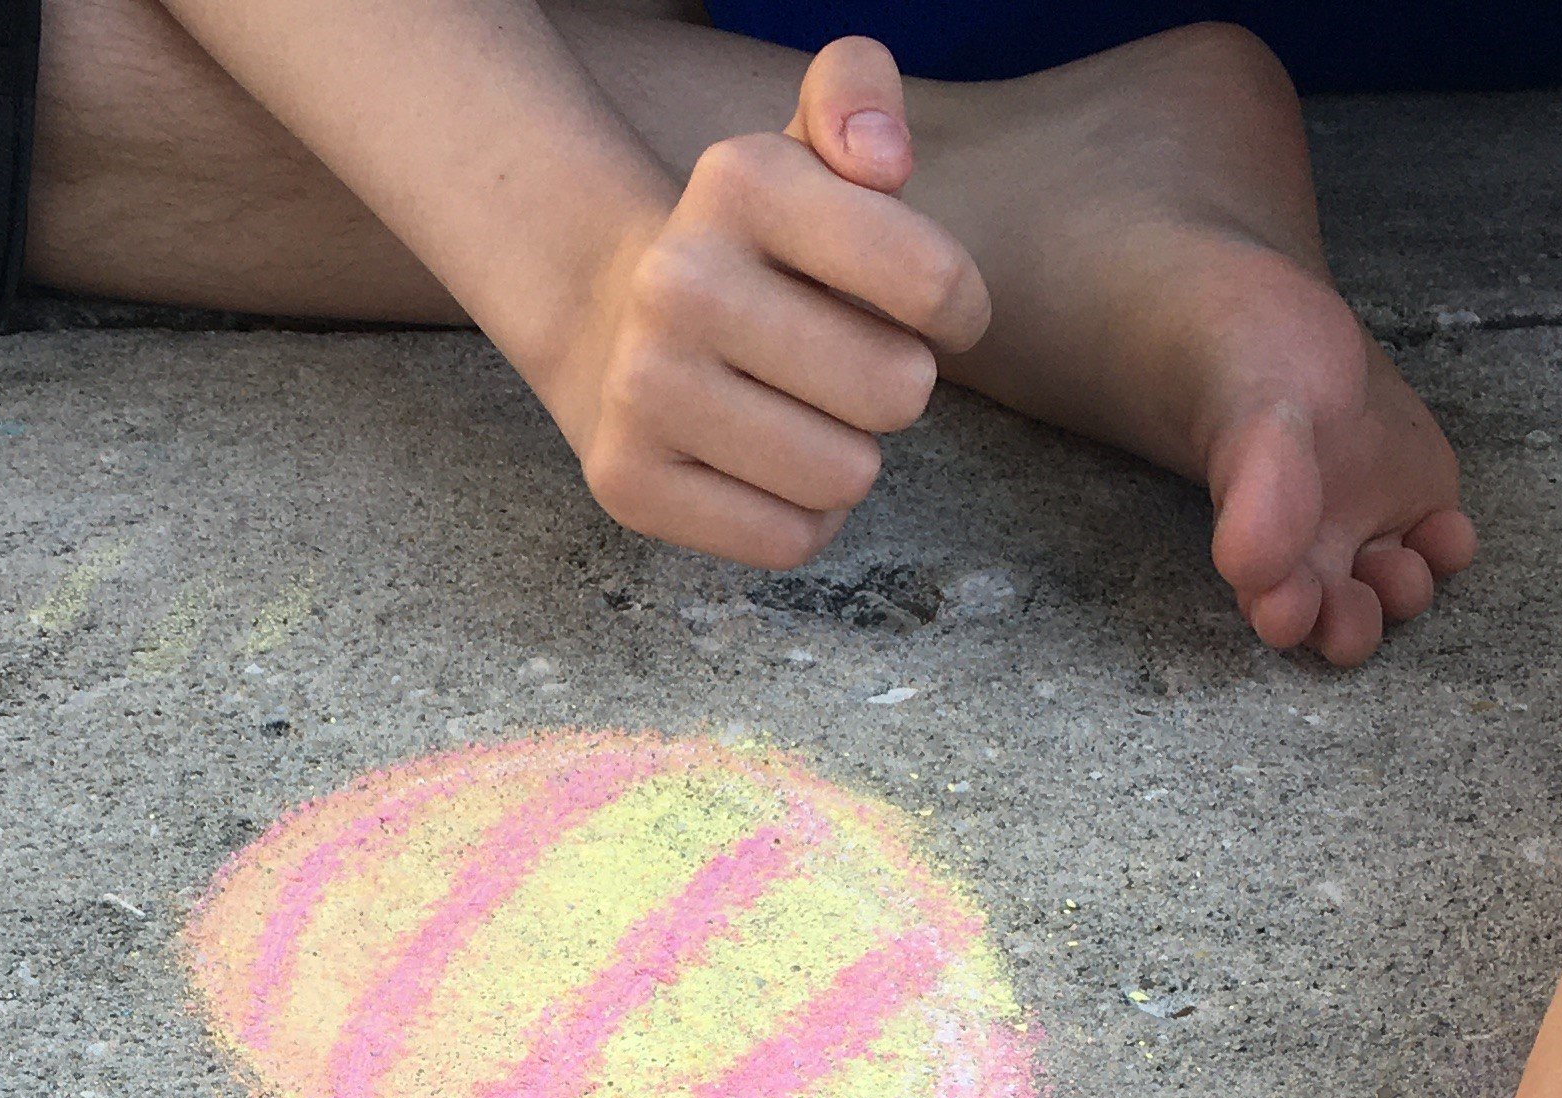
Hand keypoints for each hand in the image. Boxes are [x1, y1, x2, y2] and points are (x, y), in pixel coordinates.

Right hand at [530, 37, 992, 567]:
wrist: (603, 319)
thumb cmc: (755, 249)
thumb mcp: (803, 147)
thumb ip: (857, 94)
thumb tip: (884, 158)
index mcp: (741, 181)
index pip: (934, 281)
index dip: (958, 307)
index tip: (929, 307)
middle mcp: (680, 281)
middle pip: (897, 391)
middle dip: (894, 385)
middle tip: (844, 365)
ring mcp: (643, 388)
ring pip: (845, 476)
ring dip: (848, 457)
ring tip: (801, 414)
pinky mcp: (628, 483)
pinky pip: (789, 539)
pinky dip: (798, 516)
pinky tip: (763, 466)